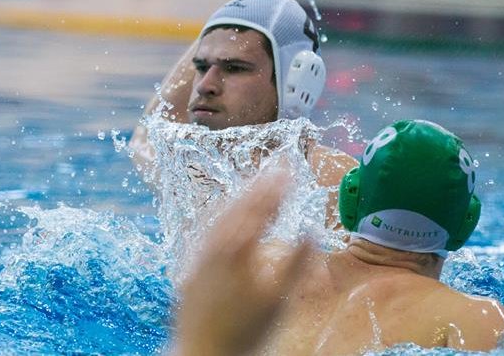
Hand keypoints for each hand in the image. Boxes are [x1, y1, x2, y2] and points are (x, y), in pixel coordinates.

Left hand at [172, 169, 311, 355]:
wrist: (202, 354)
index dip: (277, 186)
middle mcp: (215, 245)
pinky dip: (221, 213)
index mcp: (238, 248)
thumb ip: (296, 262)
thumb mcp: (278, 299)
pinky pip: (207, 227)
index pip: (261, 208)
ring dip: (239, 195)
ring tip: (255, 182)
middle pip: (239, 205)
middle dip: (259, 184)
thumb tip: (311, 230)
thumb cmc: (243, 332)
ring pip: (220, 215)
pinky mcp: (191, 265)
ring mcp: (200, 254)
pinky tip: (226, 214)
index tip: (290, 168)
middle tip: (275, 166)